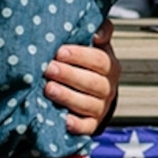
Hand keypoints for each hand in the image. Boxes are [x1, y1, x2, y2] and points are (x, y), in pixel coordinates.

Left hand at [45, 20, 120, 135]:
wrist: (87, 92)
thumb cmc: (84, 63)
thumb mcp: (93, 45)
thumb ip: (99, 31)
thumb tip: (98, 32)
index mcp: (109, 66)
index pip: (99, 60)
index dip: (80, 56)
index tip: (60, 51)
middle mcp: (108, 88)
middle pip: (93, 82)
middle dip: (69, 75)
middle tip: (48, 68)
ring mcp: (100, 108)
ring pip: (87, 104)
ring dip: (67, 96)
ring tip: (48, 89)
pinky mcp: (91, 124)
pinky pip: (86, 127)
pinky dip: (76, 125)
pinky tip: (64, 119)